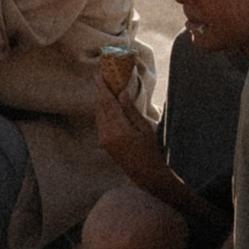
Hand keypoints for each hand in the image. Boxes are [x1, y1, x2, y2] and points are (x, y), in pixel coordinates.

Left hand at [93, 60, 167, 189]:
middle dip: (101, 93)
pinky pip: (100, 123)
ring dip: (102, 102)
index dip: (102, 89)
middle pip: (101, 107)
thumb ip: (131, 110)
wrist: (145, 173)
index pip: (108, 104)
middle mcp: (107, 134)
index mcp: (119, 129)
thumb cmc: (150, 150)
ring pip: (99, 115)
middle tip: (103, 79)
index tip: (98, 76)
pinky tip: (109, 106)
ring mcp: (104, 140)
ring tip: (107, 90)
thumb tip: (121, 93)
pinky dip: (103, 112)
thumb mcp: (144, 128)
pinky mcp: (103, 143)